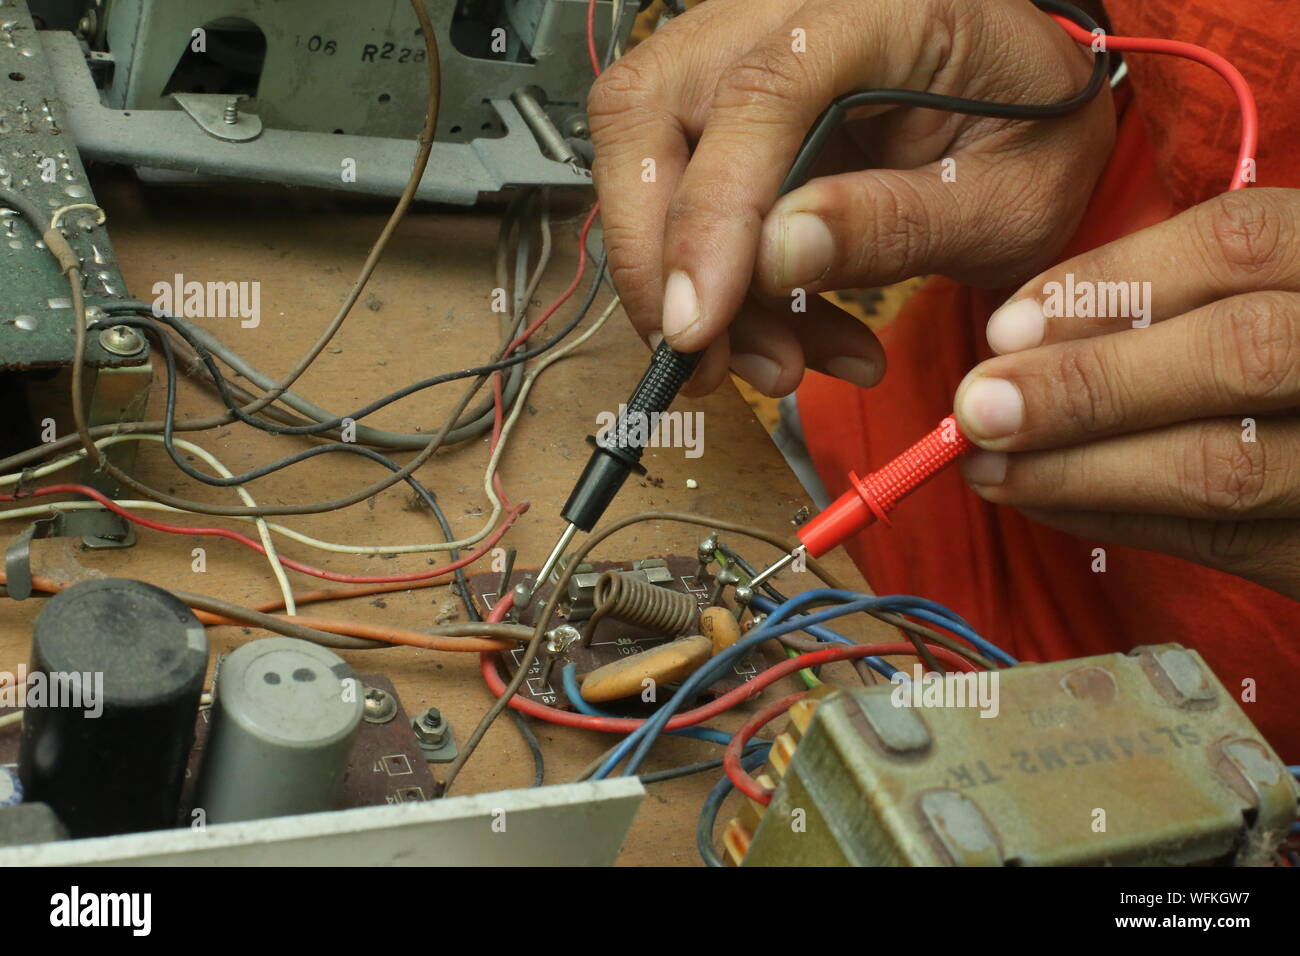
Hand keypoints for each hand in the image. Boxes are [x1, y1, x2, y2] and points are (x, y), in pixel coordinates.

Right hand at [588, 0, 1113, 395]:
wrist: (1032, 109)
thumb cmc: (1033, 135)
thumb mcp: (1008, 199)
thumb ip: (900, 223)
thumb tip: (778, 257)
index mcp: (877, 8)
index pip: (758, 96)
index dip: (712, 216)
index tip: (697, 325)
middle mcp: (785, 10)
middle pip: (649, 112)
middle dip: (656, 255)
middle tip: (704, 358)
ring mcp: (739, 53)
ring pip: (641, 157)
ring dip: (687, 284)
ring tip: (779, 363)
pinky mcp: (722, 110)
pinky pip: (677, 196)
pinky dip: (719, 285)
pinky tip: (790, 341)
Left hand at [956, 188, 1299, 600]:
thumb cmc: (1287, 345)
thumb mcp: (1266, 288)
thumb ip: (1174, 295)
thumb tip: (1017, 340)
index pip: (1240, 242)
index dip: (1112, 282)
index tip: (1005, 327)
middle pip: (1242, 354)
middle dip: (1088, 386)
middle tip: (977, 411)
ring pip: (1226, 469)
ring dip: (1081, 470)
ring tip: (986, 467)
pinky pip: (1222, 543)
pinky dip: (1116, 518)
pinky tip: (1042, 501)